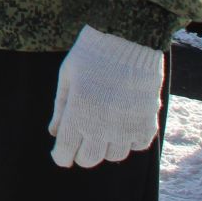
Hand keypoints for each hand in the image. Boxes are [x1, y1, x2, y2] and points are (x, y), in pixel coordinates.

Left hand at [48, 24, 165, 167]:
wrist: (128, 40)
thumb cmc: (91, 55)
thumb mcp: (67, 77)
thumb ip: (61, 108)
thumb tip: (54, 133)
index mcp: (79, 114)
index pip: (65, 151)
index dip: (60, 156)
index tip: (60, 153)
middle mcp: (103, 127)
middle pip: (89, 159)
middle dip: (80, 154)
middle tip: (79, 140)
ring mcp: (127, 128)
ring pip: (113, 155)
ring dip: (104, 146)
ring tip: (101, 127)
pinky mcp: (147, 124)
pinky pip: (136, 146)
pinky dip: (127, 140)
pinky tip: (122, 124)